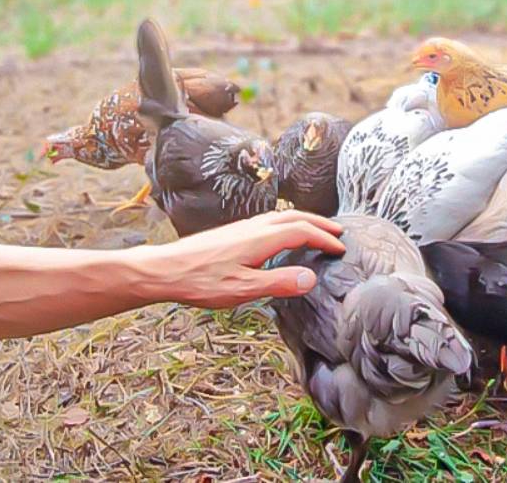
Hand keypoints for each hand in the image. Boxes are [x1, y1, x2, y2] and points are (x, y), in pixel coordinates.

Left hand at [141, 210, 345, 307]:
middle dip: (318, 222)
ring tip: (317, 231)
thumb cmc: (200, 281)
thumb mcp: (242, 289)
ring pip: (280, 216)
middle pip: (293, 216)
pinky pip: (268, 221)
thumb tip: (311, 277)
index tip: (341, 247)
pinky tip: (281, 238)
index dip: (324, 238)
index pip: (301, 231)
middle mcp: (252, 227)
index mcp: (259, 238)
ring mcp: (241, 228)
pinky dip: (286, 224)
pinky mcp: (232, 233)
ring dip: (303, 221)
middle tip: (338, 232)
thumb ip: (278, 283)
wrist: (165, 269)